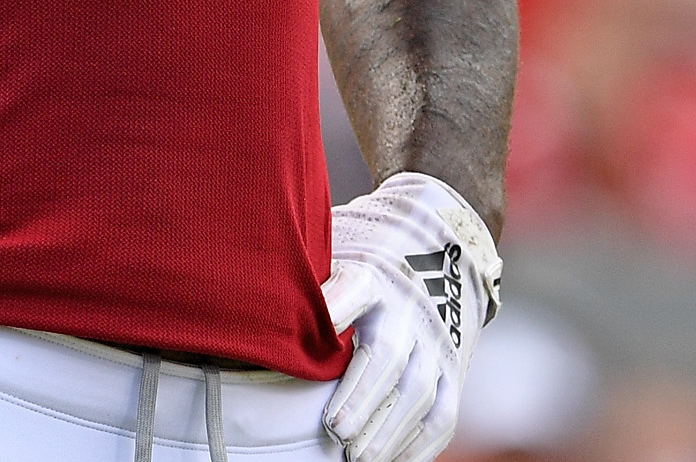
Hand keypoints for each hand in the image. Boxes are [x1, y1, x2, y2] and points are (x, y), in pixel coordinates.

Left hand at [321, 172, 500, 461]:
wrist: (439, 255)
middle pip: (388, 353)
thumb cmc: (364, 267)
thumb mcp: (335, 256)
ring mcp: (434, 341)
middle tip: (335, 430)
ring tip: (358, 456)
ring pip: (418, 389)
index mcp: (370, 275)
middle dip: (363, 396)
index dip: (338, 304)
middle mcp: (406, 308)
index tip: (325, 322)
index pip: (355, 286)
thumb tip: (244, 301)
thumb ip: (304, 282)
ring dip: (388, 428)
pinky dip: (418, 443)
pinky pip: (442, 413)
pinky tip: (392, 459)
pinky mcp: (451, 370)